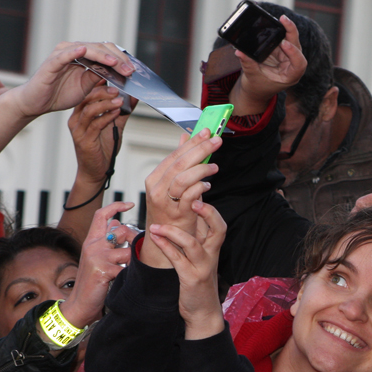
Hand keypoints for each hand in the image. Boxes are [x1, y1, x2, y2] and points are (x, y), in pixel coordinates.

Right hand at [11, 41, 133, 119]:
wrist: (38, 103)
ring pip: (87, 49)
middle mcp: (73, 50)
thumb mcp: (87, 86)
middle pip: (100, 48)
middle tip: (130, 70)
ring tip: (116, 63)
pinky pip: (64, 55)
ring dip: (103, 56)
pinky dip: (74, 52)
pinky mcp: (52, 62)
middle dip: (118, 59)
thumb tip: (119, 72)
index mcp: (83, 56)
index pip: (107, 51)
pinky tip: (85, 51)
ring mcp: (62, 54)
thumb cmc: (60, 93)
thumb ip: (99, 76)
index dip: (122, 59)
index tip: (135, 70)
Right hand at [59, 201, 135, 328]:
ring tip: (130, 272)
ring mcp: (97, 257)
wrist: (80, 304)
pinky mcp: (103, 270)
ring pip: (128, 251)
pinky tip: (126, 281)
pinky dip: (131, 275)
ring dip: (134, 262)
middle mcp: (92, 245)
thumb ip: (107, 241)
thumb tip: (117, 222)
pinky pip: (127, 268)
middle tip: (138, 252)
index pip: (101, 215)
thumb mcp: (98, 257)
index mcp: (91, 240)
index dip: (116, 206)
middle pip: (121, 230)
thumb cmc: (94, 281)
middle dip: (135, 240)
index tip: (131, 203)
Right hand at [67, 82, 135, 183]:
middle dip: (103, 91)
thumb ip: (123, 112)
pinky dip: (106, 116)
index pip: (88, 93)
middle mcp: (76, 119)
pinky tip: (116, 112)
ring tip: (119, 99)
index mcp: (81, 113)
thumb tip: (134, 97)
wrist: (95, 172)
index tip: (113, 78)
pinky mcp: (84, 140)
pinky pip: (94, 124)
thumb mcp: (115, 126)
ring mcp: (78, 129)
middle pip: (87, 98)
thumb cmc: (103, 149)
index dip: (99, 85)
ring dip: (105, 103)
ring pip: (89, 109)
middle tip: (118, 88)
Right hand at [140, 130, 221, 267]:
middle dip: (200, 149)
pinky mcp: (177, 214)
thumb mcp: (172, 184)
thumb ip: (179, 161)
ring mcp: (165, 202)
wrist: (166, 239)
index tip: (207, 132)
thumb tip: (187, 138)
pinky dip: (200, 187)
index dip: (192, 142)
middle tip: (216, 141)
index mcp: (155, 178)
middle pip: (179, 163)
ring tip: (214, 167)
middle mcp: (157, 188)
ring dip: (201, 169)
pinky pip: (189, 196)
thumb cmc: (170, 210)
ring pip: (183, 178)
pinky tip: (208, 185)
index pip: (174, 154)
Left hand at [149, 200, 226, 339]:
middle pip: (218, 228)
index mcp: (213, 247)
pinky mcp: (191, 278)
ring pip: (192, 244)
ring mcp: (202, 266)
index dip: (208, 206)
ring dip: (173, 232)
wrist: (203, 310)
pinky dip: (165, 247)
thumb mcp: (201, 255)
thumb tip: (188, 213)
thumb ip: (198, 236)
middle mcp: (212, 254)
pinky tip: (154, 238)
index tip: (194, 193)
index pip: (217, 221)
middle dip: (207, 212)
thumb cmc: (198, 280)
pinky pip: (178, 260)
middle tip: (193, 200)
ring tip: (155, 226)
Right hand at [230, 15, 305, 115]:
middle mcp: (292, 65)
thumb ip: (248, 64)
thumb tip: (240, 52)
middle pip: (297, 47)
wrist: (256, 90)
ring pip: (291, 40)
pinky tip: (275, 22)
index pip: (299, 64)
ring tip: (281, 19)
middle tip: (284, 20)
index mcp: (290, 76)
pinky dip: (278, 30)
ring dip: (286, 29)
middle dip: (291, 32)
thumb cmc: (257, 87)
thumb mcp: (252, 76)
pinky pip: (282, 38)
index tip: (284, 43)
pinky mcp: (280, 50)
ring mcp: (287, 56)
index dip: (294, 53)